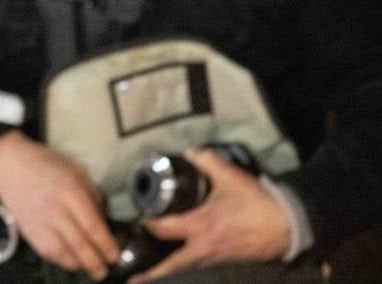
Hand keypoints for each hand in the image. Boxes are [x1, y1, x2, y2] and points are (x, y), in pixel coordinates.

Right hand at [0, 131, 118, 280]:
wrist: (9, 163)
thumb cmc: (46, 163)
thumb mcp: (76, 170)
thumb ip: (92, 194)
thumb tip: (104, 219)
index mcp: (71, 191)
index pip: (93, 226)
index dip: (107, 245)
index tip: (115, 255)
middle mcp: (55, 209)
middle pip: (80, 245)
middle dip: (96, 262)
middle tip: (105, 270)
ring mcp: (39, 222)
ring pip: (63, 253)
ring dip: (79, 265)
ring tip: (89, 267)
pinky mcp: (28, 230)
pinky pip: (46, 252)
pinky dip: (60, 260)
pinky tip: (69, 260)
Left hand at [131, 149, 291, 282]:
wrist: (288, 225)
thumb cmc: (257, 202)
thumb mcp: (230, 177)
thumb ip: (207, 161)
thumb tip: (189, 151)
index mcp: (200, 226)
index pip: (163, 229)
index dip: (149, 224)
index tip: (140, 219)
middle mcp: (204, 248)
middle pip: (171, 266)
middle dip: (151, 274)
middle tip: (133, 278)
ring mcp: (216, 259)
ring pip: (186, 269)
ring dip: (169, 273)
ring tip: (152, 279)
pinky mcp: (228, 263)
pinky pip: (202, 268)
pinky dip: (188, 269)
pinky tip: (184, 266)